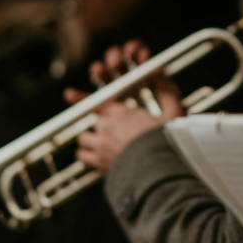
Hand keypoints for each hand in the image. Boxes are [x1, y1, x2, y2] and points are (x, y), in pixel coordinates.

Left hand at [72, 39, 183, 170]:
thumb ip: (167, 91)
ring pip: (84, 138)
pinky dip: (86, 155)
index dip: (80, 97)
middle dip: (103, 124)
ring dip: (91, 139)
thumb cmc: (166, 140)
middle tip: (114, 129)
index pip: (96, 102)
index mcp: (122, 112)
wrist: (157, 169)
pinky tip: (94, 157)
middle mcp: (107, 126)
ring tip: (101, 143)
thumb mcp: (173, 112)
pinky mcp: (99, 163)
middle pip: (96, 121)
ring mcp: (101, 145)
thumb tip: (160, 74)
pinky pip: (83, 156)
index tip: (69, 94)